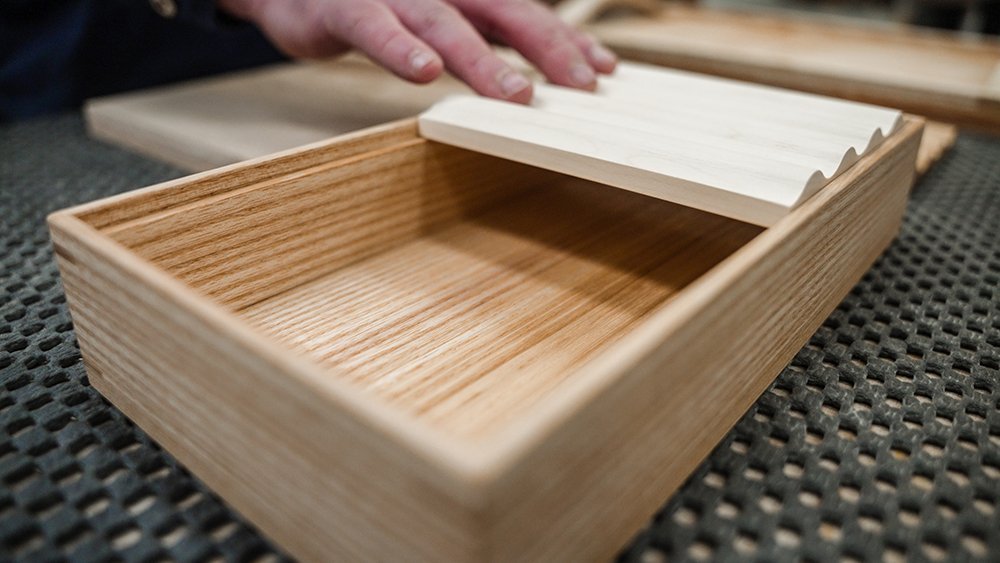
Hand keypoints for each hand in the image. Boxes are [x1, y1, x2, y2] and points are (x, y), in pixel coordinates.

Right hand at [217, 0, 616, 102]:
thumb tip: (532, 76)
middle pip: (503, 10)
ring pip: (444, 21)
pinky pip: (374, 26)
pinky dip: (399, 48)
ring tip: (516, 94)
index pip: (526, 12)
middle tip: (583, 86)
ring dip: (482, 59)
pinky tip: (423, 72)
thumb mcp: (434, 17)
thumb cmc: (374, 5)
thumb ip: (481, 39)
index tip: (603, 70)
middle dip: (547, 47)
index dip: (566, 40)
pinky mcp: (343, 6)